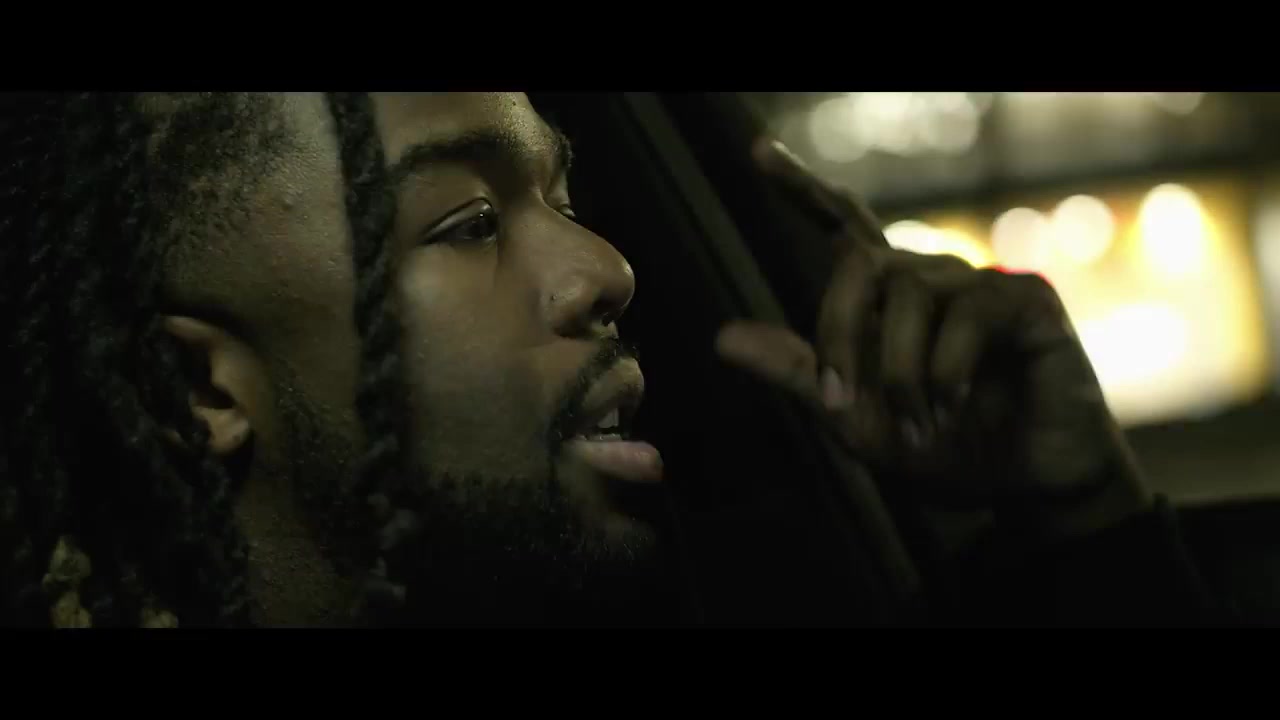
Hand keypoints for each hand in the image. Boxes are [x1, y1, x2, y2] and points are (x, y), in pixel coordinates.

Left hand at [716, 140, 1151, 541]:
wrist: (1021, 482)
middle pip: (859, 262)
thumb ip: (796, 373)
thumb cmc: (942, 446)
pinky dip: (947, 371)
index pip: (841, 226)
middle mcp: (929, 277)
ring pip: (910, 295)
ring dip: (901, 374)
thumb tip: (720, 338)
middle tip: (838, 401)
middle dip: (838, 331)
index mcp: (887, 297)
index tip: (759, 151)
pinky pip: (968, 313)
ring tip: (919, 426)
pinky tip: (956, 405)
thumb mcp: (854, 418)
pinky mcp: (1026, 299)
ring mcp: (979, 282)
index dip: (802, 188)